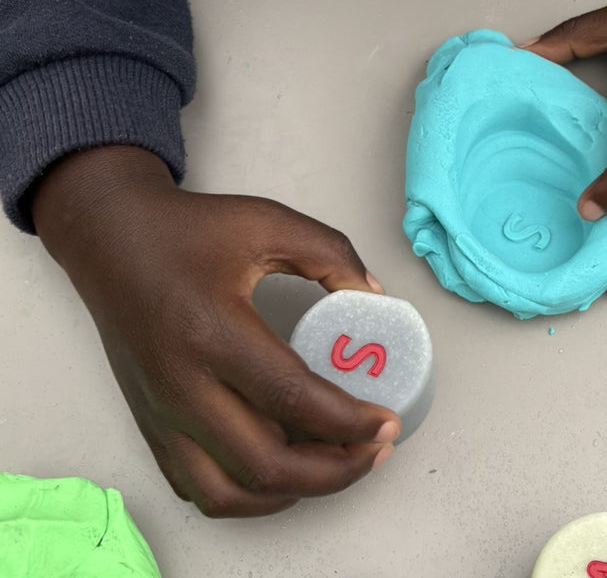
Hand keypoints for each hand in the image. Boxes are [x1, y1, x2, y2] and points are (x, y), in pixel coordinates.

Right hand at [31, 146, 399, 516]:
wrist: (108, 239)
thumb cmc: (185, 231)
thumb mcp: (266, 222)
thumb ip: (330, 254)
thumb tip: (374, 297)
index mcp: (213, 330)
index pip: (293, 398)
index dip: (351, 421)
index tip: (386, 421)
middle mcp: (182, 384)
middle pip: (266, 463)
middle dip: (335, 471)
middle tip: (373, 450)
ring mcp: (161, 413)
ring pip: (230, 494)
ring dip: (292, 493)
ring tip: (335, 466)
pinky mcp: (150, 424)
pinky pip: (198, 488)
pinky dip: (247, 496)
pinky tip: (281, 471)